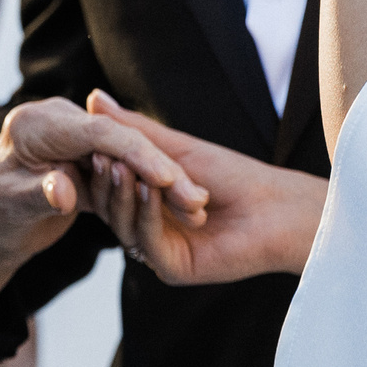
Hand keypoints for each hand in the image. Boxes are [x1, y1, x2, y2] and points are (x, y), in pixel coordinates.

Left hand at [0, 96, 206, 326]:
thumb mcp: (8, 205)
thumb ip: (38, 196)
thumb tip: (65, 192)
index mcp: (36, 124)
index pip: (96, 133)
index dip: (134, 153)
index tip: (168, 177)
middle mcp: (58, 122)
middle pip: (121, 140)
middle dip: (160, 168)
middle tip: (196, 200)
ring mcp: (74, 138)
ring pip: (129, 155)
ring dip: (163, 181)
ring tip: (197, 207)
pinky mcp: (85, 159)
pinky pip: (124, 169)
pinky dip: (150, 188)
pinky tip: (180, 208)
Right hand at [81, 91, 326, 284]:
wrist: (276, 208)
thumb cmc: (232, 175)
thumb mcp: (175, 148)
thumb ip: (133, 129)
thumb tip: (92, 97)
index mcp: (144, 204)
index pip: (109, 186)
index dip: (99, 165)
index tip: (90, 140)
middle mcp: (147, 229)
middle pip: (111, 207)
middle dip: (106, 181)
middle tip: (100, 155)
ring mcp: (158, 250)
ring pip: (124, 225)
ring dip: (121, 195)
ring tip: (120, 167)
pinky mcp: (172, 268)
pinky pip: (146, 242)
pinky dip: (144, 215)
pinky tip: (147, 190)